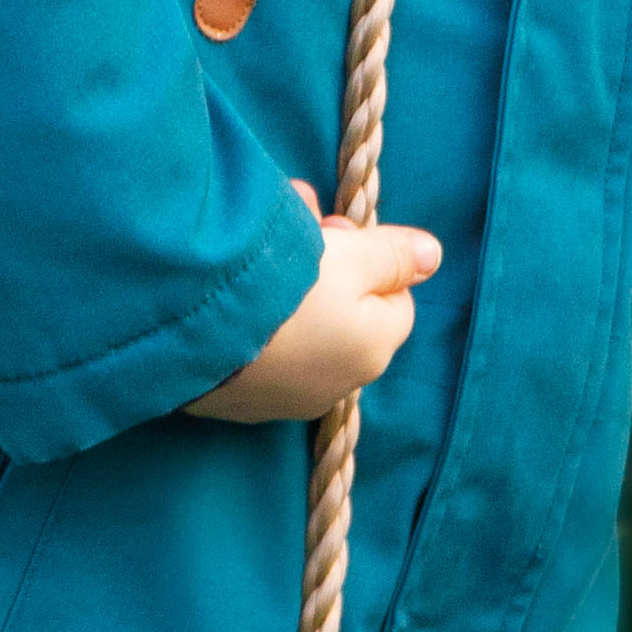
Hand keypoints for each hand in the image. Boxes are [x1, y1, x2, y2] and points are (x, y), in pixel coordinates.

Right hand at [185, 190, 443, 420]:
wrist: (197, 334)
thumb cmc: (287, 287)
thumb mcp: (353, 256)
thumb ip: (396, 255)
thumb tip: (434, 256)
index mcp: (372, 351)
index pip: (395, 298)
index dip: (370, 259)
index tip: (333, 232)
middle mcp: (336, 385)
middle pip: (347, 312)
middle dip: (327, 265)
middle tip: (296, 230)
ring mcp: (285, 399)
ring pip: (303, 329)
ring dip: (291, 288)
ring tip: (262, 250)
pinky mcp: (240, 402)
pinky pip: (263, 351)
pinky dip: (257, 321)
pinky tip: (236, 291)